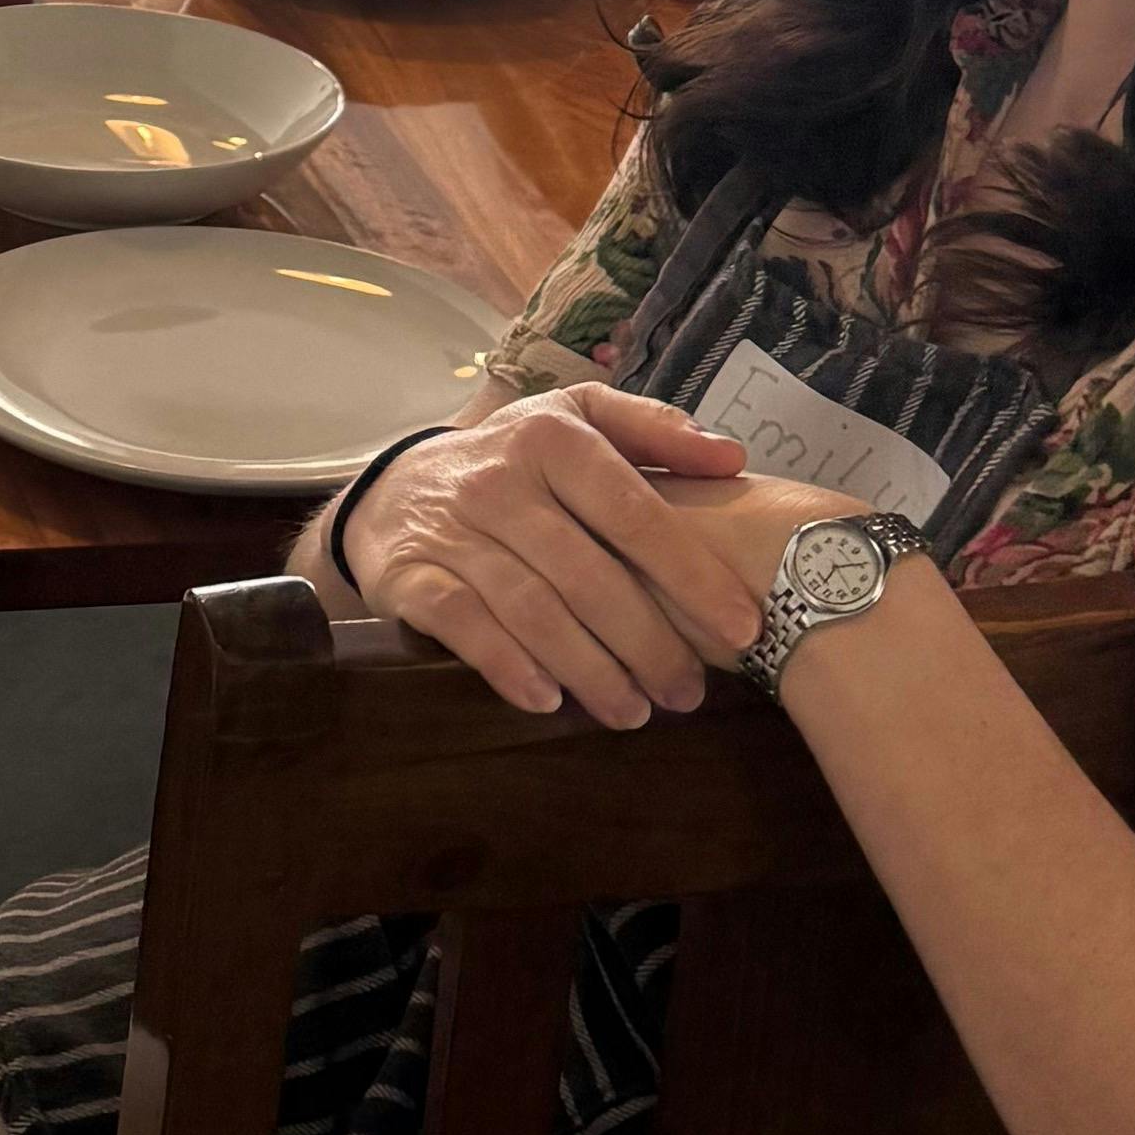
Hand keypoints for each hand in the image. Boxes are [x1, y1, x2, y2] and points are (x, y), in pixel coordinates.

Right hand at [331, 390, 854, 723]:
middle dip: (648, 642)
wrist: (393, 488)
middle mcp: (501, 479)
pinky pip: (465, 626)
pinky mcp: (410, 575)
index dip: (690, 572)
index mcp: (553, 438)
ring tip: (634, 714)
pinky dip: (510, 666)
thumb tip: (733, 458)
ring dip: (591, 671)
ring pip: (533, 609)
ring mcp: (454, 529)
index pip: (632, 510)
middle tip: (687, 693)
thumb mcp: (576, 420)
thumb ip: (654, 430)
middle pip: (588, 573)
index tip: (742, 626)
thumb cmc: (513, 461)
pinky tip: (549, 701)